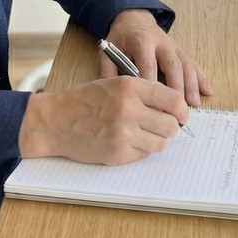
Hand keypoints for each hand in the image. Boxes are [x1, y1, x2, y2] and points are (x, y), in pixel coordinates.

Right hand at [18, 75, 187, 164]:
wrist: (55, 121)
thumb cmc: (85, 100)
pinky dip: (141, 149)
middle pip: (171, 125)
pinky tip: (127, 141)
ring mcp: (123, 134)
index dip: (182, 109)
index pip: (173, 100)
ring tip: (144, 133)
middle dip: (171, 126)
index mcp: (130, 87)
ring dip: (157, 139)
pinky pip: (144, 154)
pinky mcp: (117, 153)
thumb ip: (144, 91)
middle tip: (163, 125)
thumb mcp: (115, 83)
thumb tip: (175, 105)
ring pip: (161, 142)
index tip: (181, 114)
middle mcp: (129, 109)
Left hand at [101, 9, 213, 106]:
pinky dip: (201, 77)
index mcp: (141, 42)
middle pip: (172, 65)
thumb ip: (108, 72)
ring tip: (193, 104)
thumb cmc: (120, 39)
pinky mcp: (180, 50)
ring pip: (185, 64)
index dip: (153, 85)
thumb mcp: (109, 51)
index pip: (149, 65)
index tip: (154, 107)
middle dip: (177, 87)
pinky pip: (193, 63)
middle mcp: (161, 43)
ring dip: (191, 84)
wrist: (133, 19)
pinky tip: (208, 91)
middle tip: (178, 110)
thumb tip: (110, 98)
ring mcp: (173, 46)